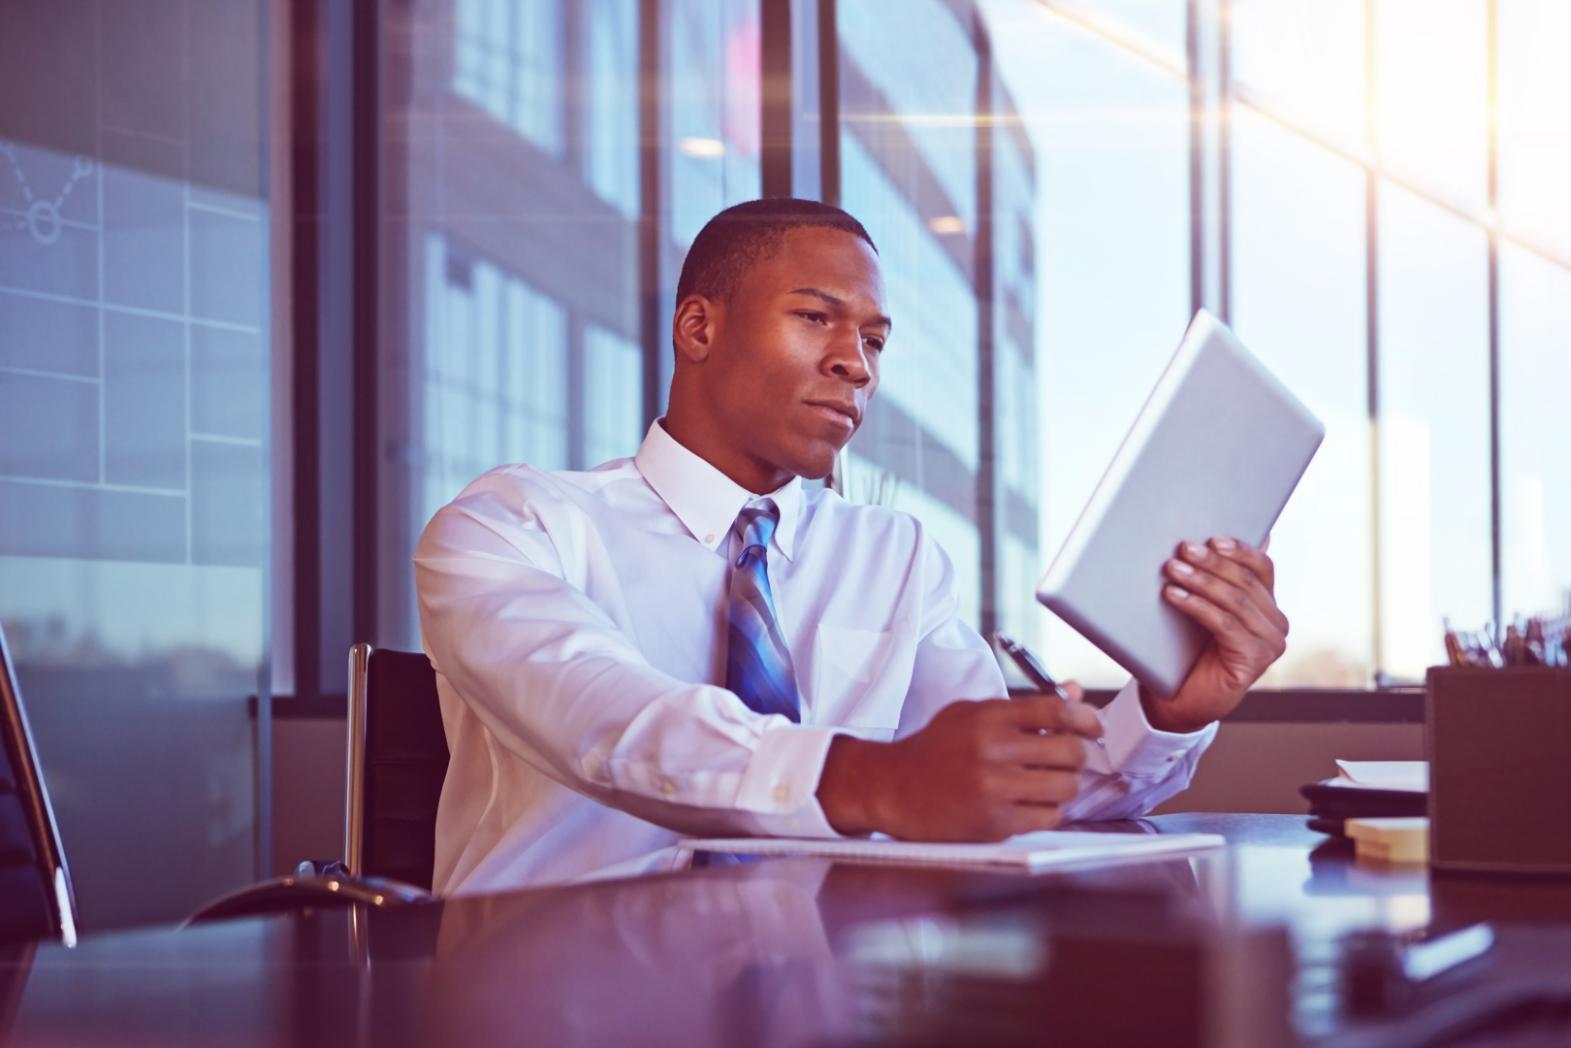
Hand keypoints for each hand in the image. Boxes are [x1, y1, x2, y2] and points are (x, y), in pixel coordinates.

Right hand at [815, 688, 1101, 840]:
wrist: (893, 788)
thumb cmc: (936, 749)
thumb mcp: (972, 715)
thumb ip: (1025, 706)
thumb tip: (1076, 692)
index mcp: (987, 717)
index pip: (1056, 709)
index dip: (1086, 718)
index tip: (1093, 727)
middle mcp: (991, 751)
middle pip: (1069, 751)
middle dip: (1078, 755)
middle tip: (1069, 758)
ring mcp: (993, 789)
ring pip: (1065, 787)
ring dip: (1064, 785)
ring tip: (1048, 782)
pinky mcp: (994, 823)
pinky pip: (1049, 817)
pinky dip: (1048, 811)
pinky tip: (1031, 804)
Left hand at [1143, 535, 1287, 732]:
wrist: (1178, 700)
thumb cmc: (1186, 651)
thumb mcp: (1201, 608)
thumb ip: (1212, 579)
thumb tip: (1210, 540)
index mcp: (1268, 606)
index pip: (1262, 568)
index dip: (1239, 550)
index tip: (1211, 538)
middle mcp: (1276, 624)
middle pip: (1246, 582)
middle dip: (1212, 563)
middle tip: (1183, 549)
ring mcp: (1270, 643)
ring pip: (1236, 601)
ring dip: (1201, 581)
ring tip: (1172, 570)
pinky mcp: (1255, 660)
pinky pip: (1225, 624)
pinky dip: (1198, 606)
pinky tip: (1175, 596)